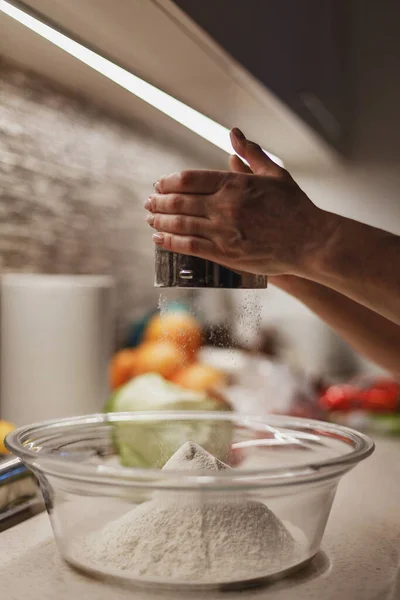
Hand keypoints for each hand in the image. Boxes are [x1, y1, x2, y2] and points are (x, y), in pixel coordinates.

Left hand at [145, 128, 331, 275]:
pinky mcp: (225, 255)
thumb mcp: (274, 173)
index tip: (159, 184)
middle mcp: (224, 206)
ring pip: (180, 224)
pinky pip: (190, 247)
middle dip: (158, 201)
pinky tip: (159, 238)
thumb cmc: (295, 207)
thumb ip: (250, 153)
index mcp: (234, 184)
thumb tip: (233, 133)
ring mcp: (223, 232)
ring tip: (150, 218)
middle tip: (148, 202)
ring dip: (160, 220)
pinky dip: (170, 242)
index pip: (189, 179)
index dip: (168, 182)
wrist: (311, 241)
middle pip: (178, 201)